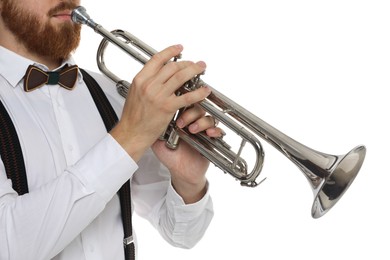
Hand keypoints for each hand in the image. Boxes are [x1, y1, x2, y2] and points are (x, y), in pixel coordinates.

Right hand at [110, 45, 210, 160]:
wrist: (131, 133)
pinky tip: (204, 90)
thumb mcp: (135, 93)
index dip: (170, 51)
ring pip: (181, 76)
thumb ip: (147, 82)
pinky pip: (187, 97)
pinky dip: (198, 92)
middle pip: (172, 66)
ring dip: (194, 70)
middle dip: (186, 62)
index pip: (157, 59)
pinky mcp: (167, 107)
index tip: (179, 48)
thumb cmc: (132, 117)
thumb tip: (158, 74)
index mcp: (140, 80)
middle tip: (194, 63)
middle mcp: (149, 85)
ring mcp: (159, 96)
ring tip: (201, 69)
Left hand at [152, 104, 224, 203]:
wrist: (180, 171)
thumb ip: (154, 127)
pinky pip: (218, 130)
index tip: (174, 107)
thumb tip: (147, 114)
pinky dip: (215, 130)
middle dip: (190, 113)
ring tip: (192, 130)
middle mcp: (193, 122)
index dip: (182, 103)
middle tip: (180, 123)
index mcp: (180, 118)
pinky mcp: (212, 139)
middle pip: (198, 107)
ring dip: (201, 122)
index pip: (184, 104)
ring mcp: (203, 130)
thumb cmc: (170, 155)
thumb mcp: (158, 140)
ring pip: (208, 117)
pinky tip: (208, 134)